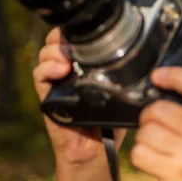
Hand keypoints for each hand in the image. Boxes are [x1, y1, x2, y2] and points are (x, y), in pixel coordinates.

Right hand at [33, 28, 124, 166]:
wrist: (95, 150)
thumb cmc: (109, 121)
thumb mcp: (120, 93)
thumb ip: (124, 75)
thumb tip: (142, 59)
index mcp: (85, 66)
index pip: (74, 39)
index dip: (74, 30)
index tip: (84, 30)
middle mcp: (68, 71)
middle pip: (56, 42)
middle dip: (61, 36)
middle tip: (72, 42)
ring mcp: (56, 82)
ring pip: (45, 55)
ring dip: (53, 51)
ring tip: (65, 58)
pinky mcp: (47, 96)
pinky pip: (39, 77)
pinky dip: (46, 69)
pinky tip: (59, 70)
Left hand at [130, 67, 181, 180]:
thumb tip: (159, 93)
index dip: (175, 75)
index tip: (157, 76)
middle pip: (158, 109)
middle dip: (148, 118)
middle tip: (155, 128)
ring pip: (146, 131)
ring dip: (143, 139)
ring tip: (157, 149)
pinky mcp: (173, 172)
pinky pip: (140, 153)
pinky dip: (140, 157)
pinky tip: (153, 162)